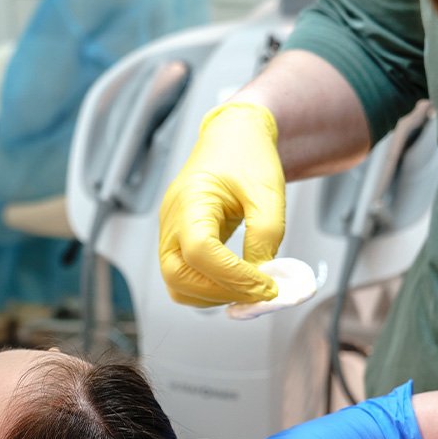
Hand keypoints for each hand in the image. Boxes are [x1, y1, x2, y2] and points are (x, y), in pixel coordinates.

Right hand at [159, 102, 284, 305]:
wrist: (232, 140)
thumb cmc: (246, 156)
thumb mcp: (268, 190)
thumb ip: (266, 234)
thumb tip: (260, 276)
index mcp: (190, 199)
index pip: (199, 250)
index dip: (233, 275)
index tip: (265, 284)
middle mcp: (171, 221)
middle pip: (178, 276)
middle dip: (221, 292)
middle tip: (259, 293)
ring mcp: (169, 236)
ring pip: (177, 286)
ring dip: (213, 297)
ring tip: (248, 290)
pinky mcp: (177, 247)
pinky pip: (183, 281)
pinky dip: (208, 292)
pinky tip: (235, 285)